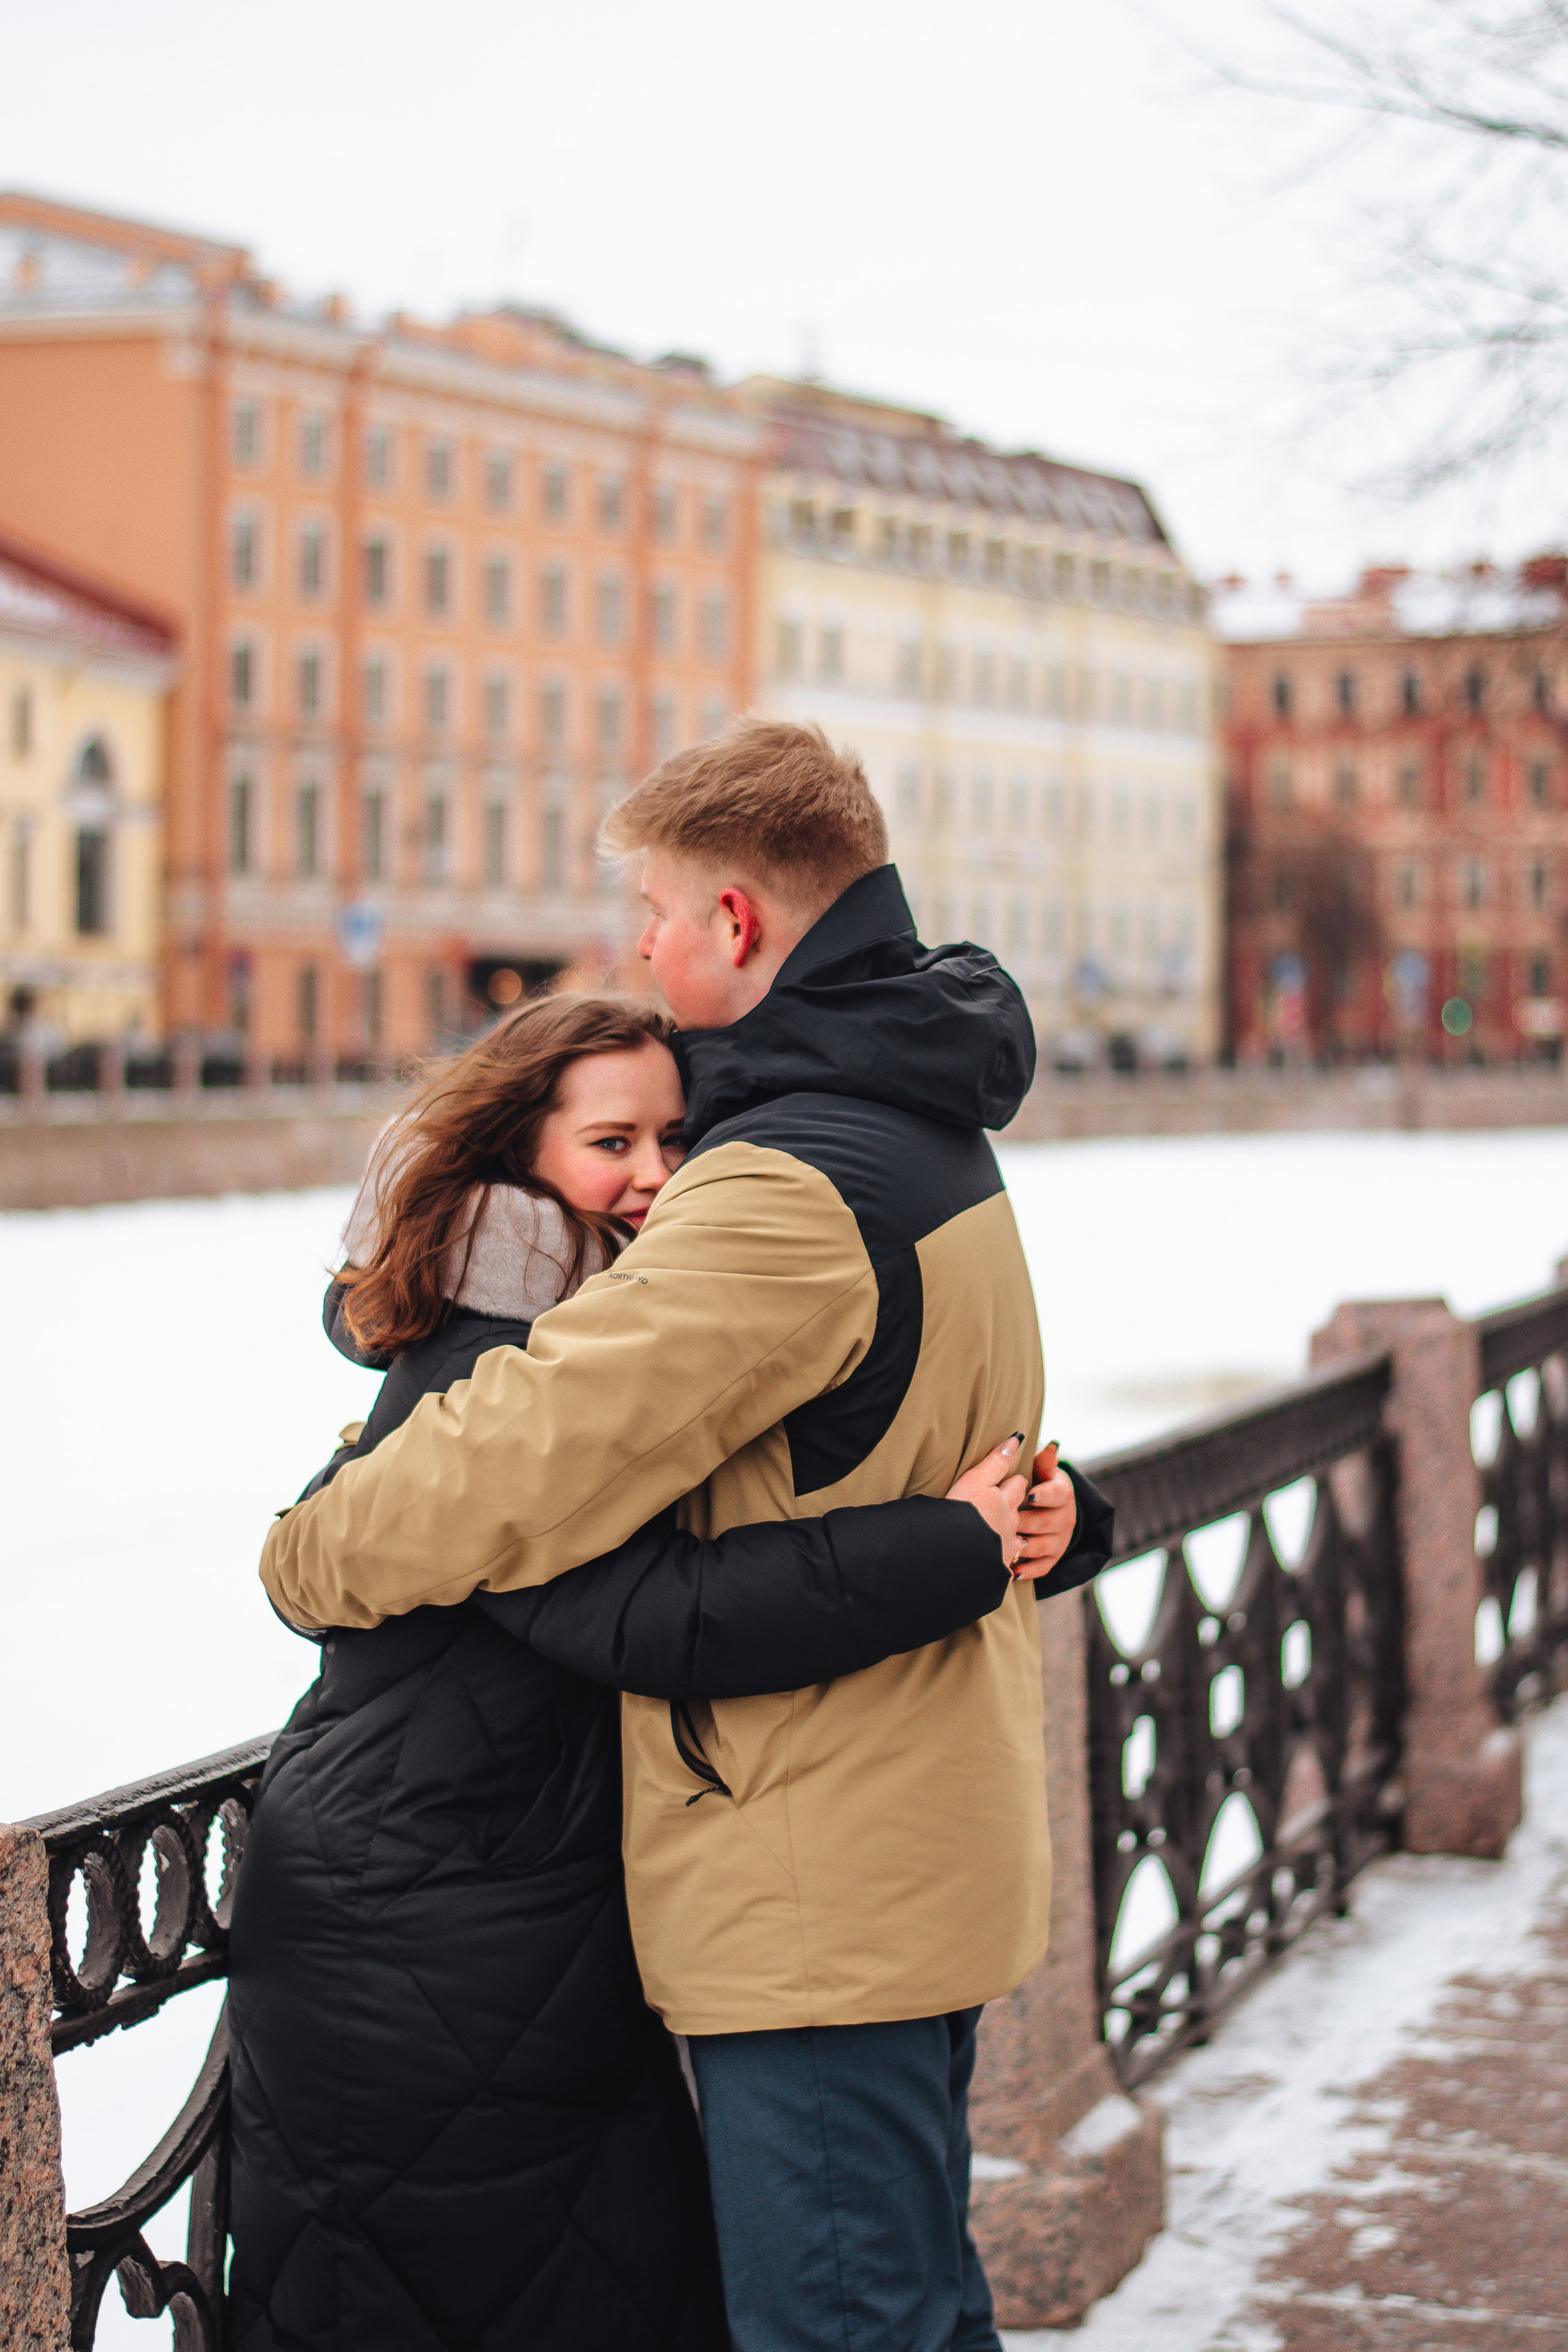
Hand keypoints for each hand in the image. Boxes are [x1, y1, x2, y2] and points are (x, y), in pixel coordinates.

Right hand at [945, 1435, 1028, 1562]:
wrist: (954, 1554)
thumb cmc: (962, 1512)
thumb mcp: (976, 1481)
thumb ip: (995, 1462)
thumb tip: (1017, 1439)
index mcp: (1004, 1502)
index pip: (1017, 1486)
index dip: (1015, 1482)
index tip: (1012, 1480)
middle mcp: (1009, 1525)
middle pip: (1017, 1513)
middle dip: (1014, 1510)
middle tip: (1005, 1507)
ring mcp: (1005, 1549)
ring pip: (1016, 1542)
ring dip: (1010, 1539)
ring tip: (1002, 1539)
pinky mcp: (997, 1570)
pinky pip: (1005, 1566)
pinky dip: (1003, 1564)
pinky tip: (995, 1565)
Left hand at [1007, 1443, 1077, 1581]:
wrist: (1046, 1510)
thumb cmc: (1036, 1484)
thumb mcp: (1041, 1470)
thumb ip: (1043, 1461)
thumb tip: (1051, 1446)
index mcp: (1062, 1493)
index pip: (1058, 1494)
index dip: (1045, 1495)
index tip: (1030, 1495)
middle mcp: (1066, 1518)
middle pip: (1046, 1522)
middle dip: (1026, 1522)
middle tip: (1008, 1522)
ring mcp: (1060, 1540)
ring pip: (1042, 1546)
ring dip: (1024, 1546)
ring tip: (1007, 1545)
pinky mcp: (1052, 1558)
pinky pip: (1042, 1568)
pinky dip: (1027, 1571)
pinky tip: (1013, 1571)